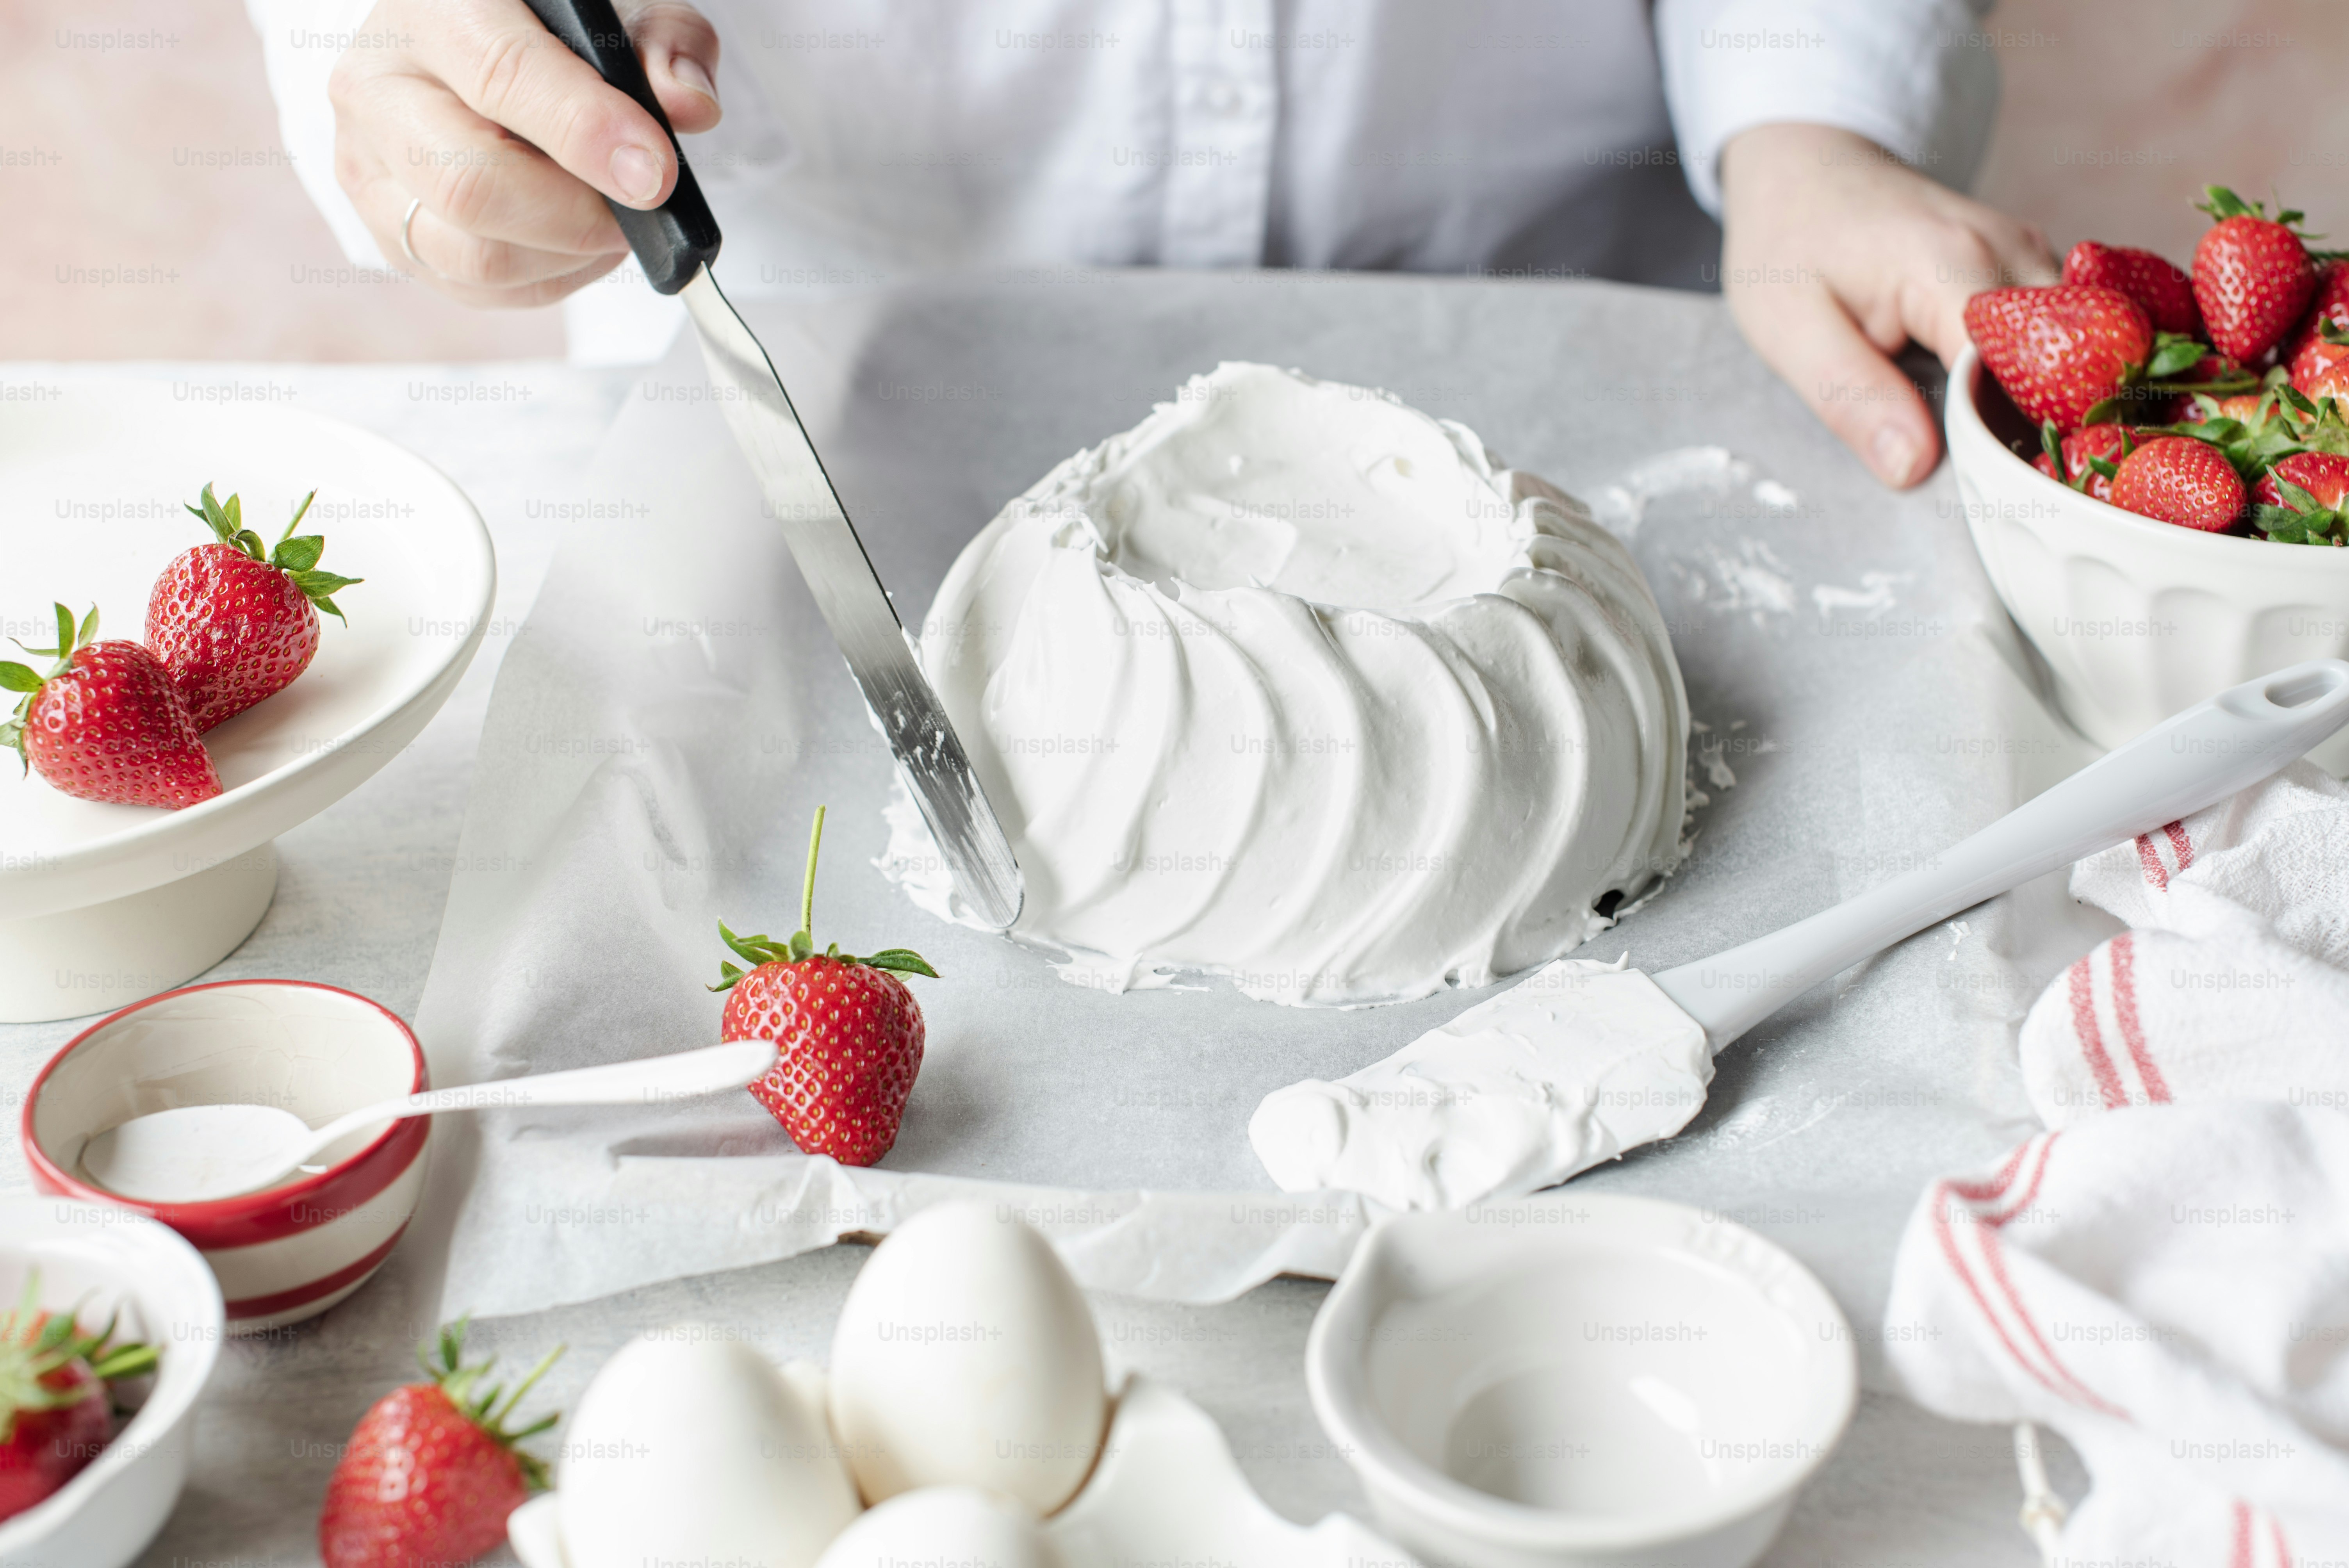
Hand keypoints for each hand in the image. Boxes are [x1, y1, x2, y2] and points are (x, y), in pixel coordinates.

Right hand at [328, 0, 720, 306]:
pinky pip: (475, 289)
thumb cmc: (550, 28)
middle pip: (469, 187)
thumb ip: (662, 45)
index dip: (586, 134)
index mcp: (430, 7)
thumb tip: (689, 105)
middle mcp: (377, 86)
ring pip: (470, 255)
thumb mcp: (619, 12)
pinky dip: (548, 278)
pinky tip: (577, 240)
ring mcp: (369, 166)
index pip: (503, 76)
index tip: (655, 175)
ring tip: (612, 221)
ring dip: (566, 255)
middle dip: (577, 216)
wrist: (480, 49)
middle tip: (640, 206)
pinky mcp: (386, 230)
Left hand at [1719, 123, 2057, 488]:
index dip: (2007, 438)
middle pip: (2065, 361)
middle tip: (1997, 484)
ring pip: (2075, 348)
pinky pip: (2061, 332)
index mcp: (1951, 264)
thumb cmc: (1788, 241)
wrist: (1804, 166)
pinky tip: (2008, 412)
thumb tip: (1912, 469)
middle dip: (2040, 429)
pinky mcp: (2029, 267)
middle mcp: (2010, 252)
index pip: (2018, 372)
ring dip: (2048, 405)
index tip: (1987, 487)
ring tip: (2006, 454)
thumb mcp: (1788, 328)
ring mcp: (2029, 255)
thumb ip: (1853, 398)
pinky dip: (2042, 377)